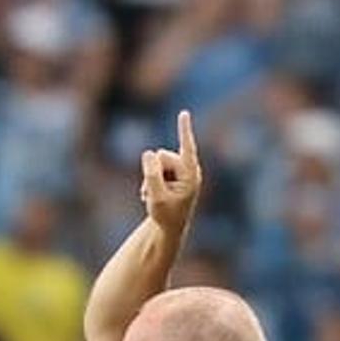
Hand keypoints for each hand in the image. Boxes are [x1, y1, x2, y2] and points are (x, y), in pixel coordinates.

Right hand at [140, 110, 201, 233]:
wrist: (169, 228)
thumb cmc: (166, 215)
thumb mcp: (156, 197)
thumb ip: (151, 175)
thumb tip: (149, 152)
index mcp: (190, 176)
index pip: (187, 149)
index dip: (183, 130)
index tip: (184, 113)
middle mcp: (188, 169)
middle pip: (162, 156)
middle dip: (152, 171)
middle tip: (152, 193)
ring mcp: (180, 170)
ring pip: (156, 160)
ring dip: (149, 177)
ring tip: (152, 196)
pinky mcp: (172, 172)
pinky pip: (154, 166)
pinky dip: (149, 179)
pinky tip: (151, 194)